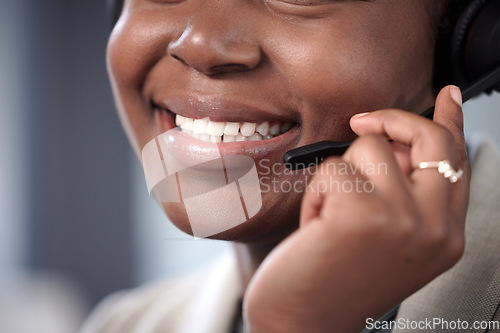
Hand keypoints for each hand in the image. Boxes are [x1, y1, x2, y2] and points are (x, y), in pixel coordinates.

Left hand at [243, 86, 470, 332]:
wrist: (302, 323)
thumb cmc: (336, 280)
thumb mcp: (388, 240)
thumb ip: (406, 194)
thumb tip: (394, 140)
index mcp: (444, 234)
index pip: (457, 161)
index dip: (451, 121)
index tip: (449, 94)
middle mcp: (434, 226)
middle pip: (426, 139)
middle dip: (389, 120)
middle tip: (361, 119)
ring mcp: (401, 218)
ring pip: (367, 147)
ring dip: (338, 177)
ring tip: (330, 216)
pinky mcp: (361, 212)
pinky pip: (332, 169)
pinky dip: (315, 194)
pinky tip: (315, 227)